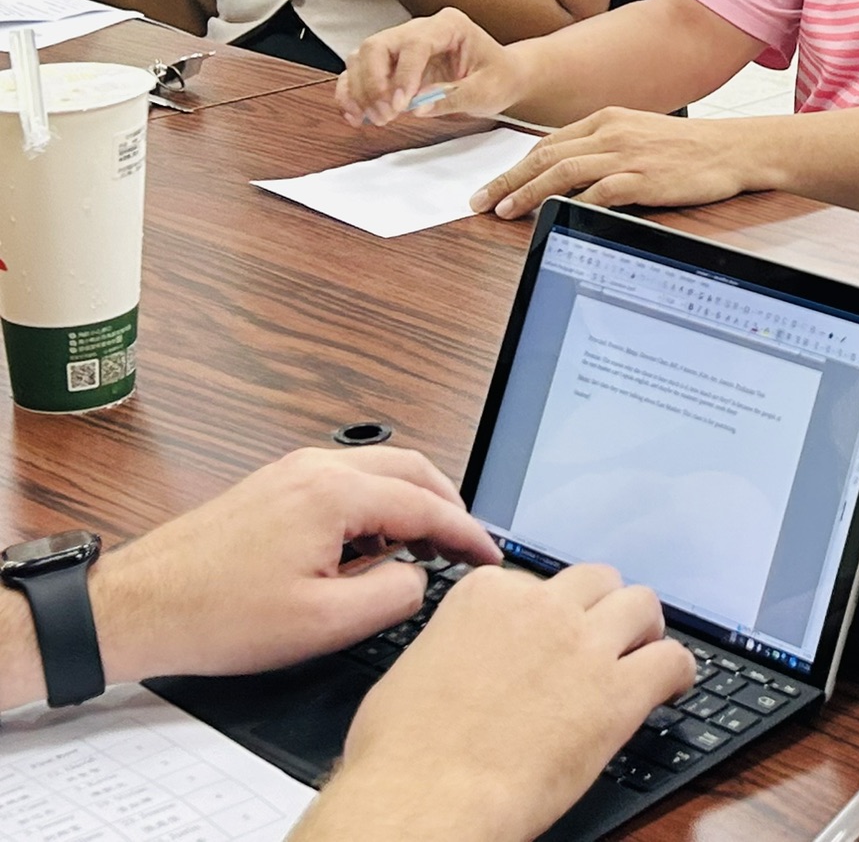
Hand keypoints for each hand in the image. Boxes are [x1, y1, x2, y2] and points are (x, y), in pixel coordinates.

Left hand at [89, 447, 500, 686]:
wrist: (135, 608)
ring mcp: (292, 471)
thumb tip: (420, 577)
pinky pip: (346, 480)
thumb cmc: (214, 616)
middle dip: (447, 506)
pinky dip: (377, 503)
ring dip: (412, 502)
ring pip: (380, 470)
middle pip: (412, 469)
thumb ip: (393, 595)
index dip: (468, 534)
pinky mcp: (274, 485)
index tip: (490, 557)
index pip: (427, 505)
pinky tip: (371, 545)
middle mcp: (316, 468)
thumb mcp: (323, 624)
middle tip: (465, 548)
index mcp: (335, 494)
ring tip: (423, 549)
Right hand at [297, 563, 693, 841]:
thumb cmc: (401, 756)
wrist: (423, 803)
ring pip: (642, 603)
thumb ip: (454, 646)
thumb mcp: (413, 673)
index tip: (550, 636)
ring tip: (640, 658)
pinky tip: (670, 689)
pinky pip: (673, 660)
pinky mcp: (618, 692)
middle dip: (601, 609)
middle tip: (602, 642)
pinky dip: (678, 673)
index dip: (548, 614)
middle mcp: (539, 607)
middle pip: (597, 581)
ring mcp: (582, 645)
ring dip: (643, 629)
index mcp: (486, 595)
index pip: (536, 581)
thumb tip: (466, 658)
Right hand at [338, 8, 519, 126]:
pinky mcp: (390, 64)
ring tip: (374, 119)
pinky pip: (358, 74)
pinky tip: (355, 116)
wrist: (501, 77)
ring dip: (359, 91)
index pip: (415, 44)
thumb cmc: (499, 77)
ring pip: (361, 58)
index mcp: (449, 25)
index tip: (400, 105)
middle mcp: (419, 29)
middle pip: (377, 46)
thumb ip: (454, 97)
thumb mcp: (487, 90)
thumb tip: (418, 107)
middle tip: (385, 115)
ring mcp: (401, 44)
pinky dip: (351, 94)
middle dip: (374, 83)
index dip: (404, 74)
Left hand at [473, 108, 773, 218]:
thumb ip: (607, 147)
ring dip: (525, 193)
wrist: (735, 149)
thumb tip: (570, 173)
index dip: (514, 166)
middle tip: (479, 201)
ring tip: (502, 211)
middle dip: (505, 180)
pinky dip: (570, 205)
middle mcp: (611, 133)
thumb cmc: (692, 148)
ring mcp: (626, 155)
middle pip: (544, 156)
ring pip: (560, 172)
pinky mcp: (642, 180)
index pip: (548, 143)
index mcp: (608, 119)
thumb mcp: (642, 135)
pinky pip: (597, 193)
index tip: (492, 185)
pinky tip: (552, 218)